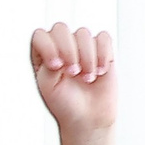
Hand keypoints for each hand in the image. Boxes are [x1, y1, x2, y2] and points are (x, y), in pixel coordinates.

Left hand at [31, 22, 115, 138]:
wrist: (88, 116)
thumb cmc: (64, 103)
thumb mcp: (48, 87)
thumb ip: (48, 66)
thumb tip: (59, 49)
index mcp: (43, 56)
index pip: (40, 35)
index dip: (49, 46)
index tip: (57, 66)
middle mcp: (60, 47)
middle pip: (61, 28)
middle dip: (68, 49)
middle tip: (73, 72)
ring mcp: (81, 47)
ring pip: (83, 33)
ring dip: (86, 57)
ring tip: (86, 77)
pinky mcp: (102, 50)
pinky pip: (103, 38)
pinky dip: (102, 54)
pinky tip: (100, 71)